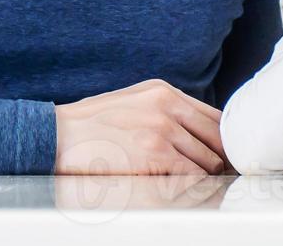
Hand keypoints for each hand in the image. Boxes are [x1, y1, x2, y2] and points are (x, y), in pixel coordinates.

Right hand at [54, 79, 228, 174]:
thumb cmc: (90, 124)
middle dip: (221, 158)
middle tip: (223, 174)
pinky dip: (194, 185)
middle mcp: (167, 107)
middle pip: (216, 137)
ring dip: (206, 175)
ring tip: (204, 185)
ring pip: (206, 159)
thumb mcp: (133, 101)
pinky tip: (188, 190)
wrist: (57, 136)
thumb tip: (194, 131)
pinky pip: (190, 174)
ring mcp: (162, 130)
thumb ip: (165, 109)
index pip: (213, 115)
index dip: (224, 138)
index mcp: (164, 92)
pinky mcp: (154, 155)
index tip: (226, 153)